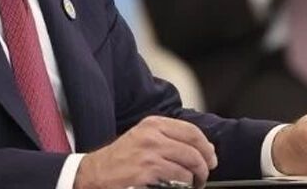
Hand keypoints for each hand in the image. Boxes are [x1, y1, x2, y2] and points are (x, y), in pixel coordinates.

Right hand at [74, 115, 216, 188]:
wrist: (95, 174)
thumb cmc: (120, 158)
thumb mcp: (143, 138)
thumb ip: (171, 139)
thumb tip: (204, 148)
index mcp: (153, 124)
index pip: (192, 131)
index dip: (206, 147)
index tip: (211, 158)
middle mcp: (152, 136)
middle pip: (194, 150)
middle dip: (204, 166)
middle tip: (203, 176)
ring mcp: (150, 154)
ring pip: (189, 167)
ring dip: (193, 180)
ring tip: (188, 184)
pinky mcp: (148, 172)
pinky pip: (179, 180)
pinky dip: (182, 186)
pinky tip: (174, 187)